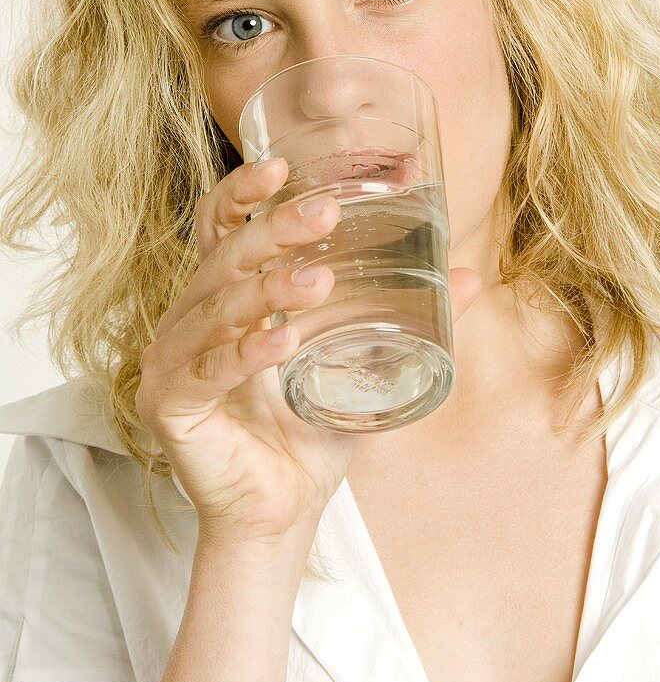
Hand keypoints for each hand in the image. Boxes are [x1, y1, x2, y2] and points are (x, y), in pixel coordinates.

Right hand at [135, 158, 481, 546]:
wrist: (284, 513)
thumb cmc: (312, 433)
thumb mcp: (362, 362)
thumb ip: (405, 318)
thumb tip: (469, 278)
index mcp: (223, 298)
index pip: (220, 229)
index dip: (241, 194)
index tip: (281, 169)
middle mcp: (189, 320)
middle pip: (224, 259)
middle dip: (273, 232)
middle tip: (325, 216)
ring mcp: (171, 361)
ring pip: (216, 309)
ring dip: (268, 291)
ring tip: (321, 284)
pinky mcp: (168, 405)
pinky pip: (207, 370)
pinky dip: (245, 354)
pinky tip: (283, 341)